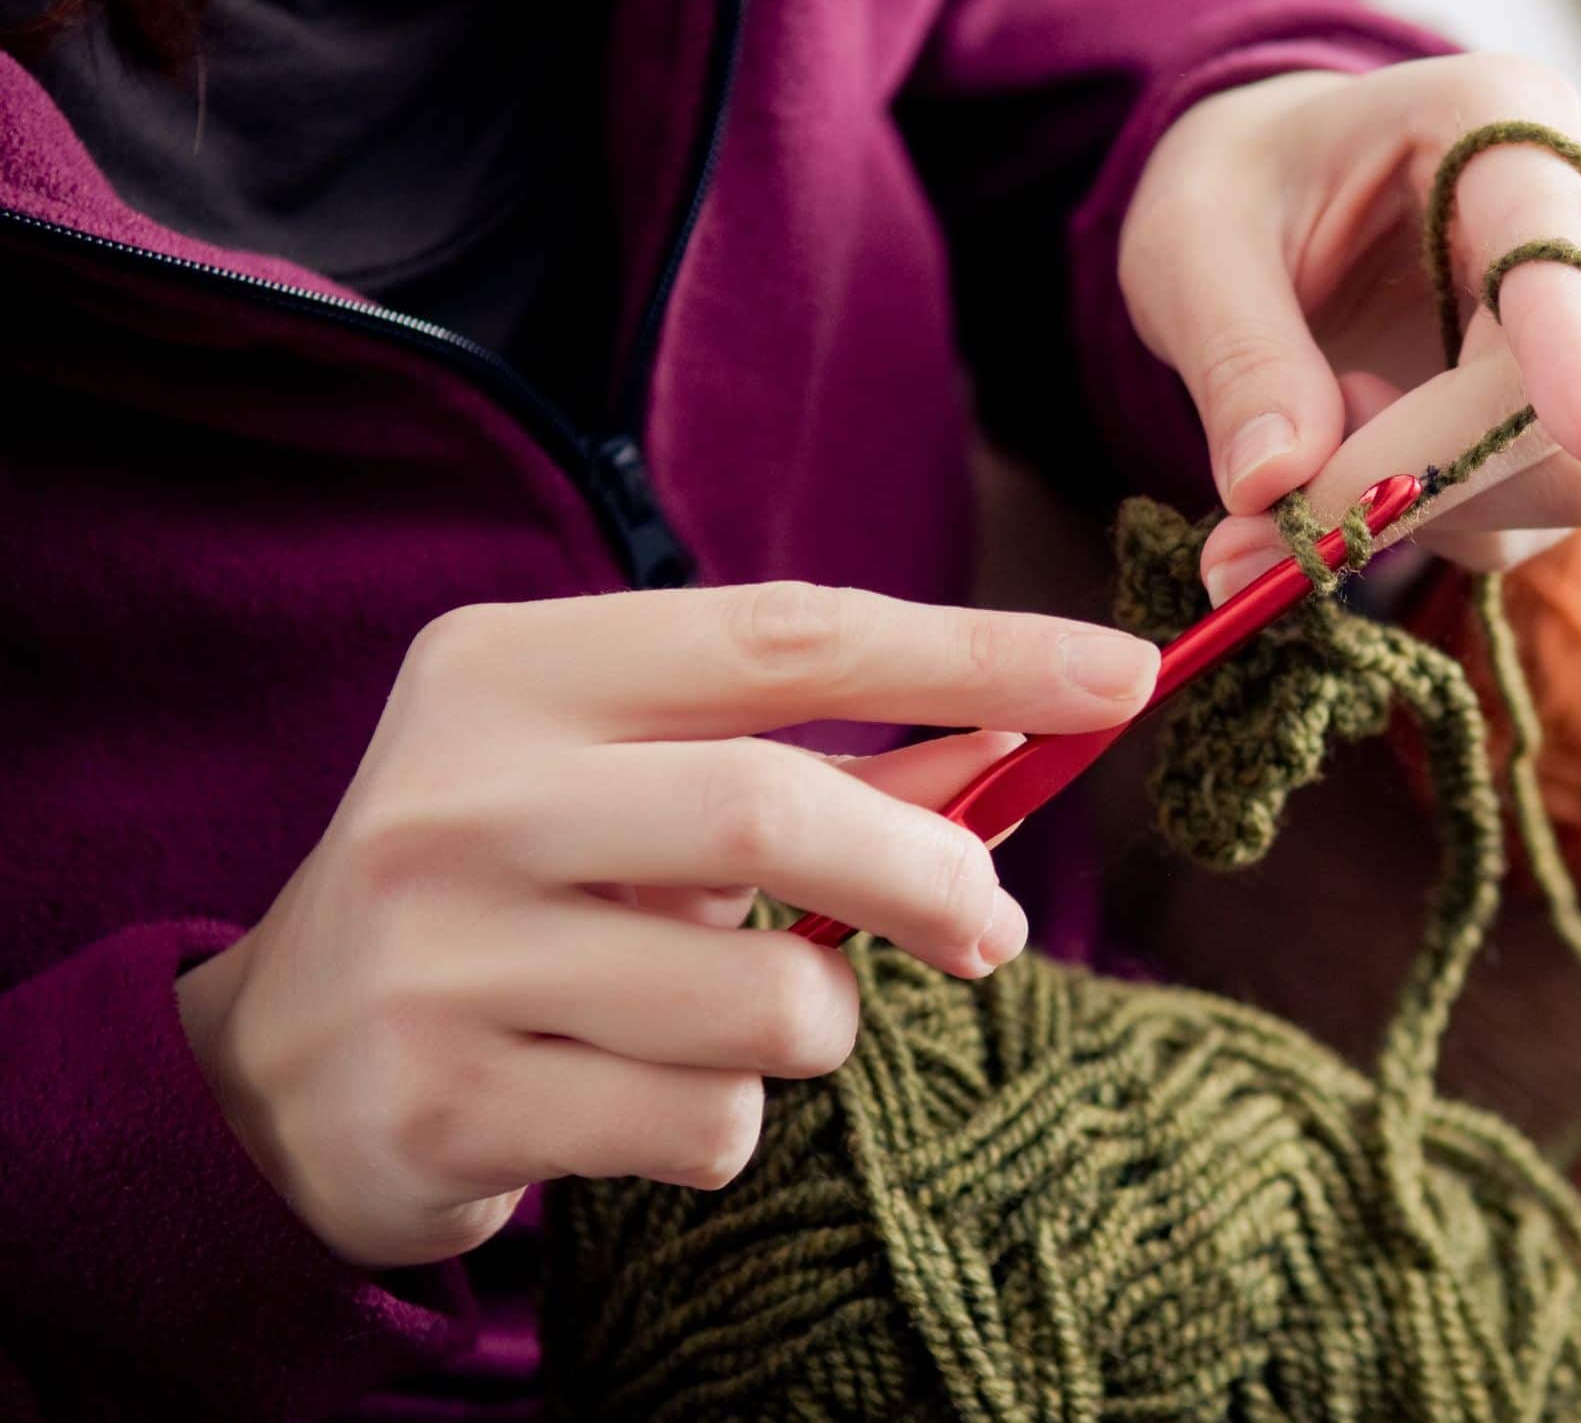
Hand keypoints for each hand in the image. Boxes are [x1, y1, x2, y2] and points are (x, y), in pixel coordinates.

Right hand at [174, 584, 1155, 1268]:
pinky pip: (704, 1128)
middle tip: (995, 929)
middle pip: (778, 808)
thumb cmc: (514, 890)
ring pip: (762, 1000)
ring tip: (731, 1015)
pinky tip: (636, 1097)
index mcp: (514, 669)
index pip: (790, 635)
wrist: (273, 1066)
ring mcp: (440, 952)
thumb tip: (1016, 750)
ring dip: (812, 1022)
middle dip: (931, 873)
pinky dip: (730, 1125)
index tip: (1124, 673)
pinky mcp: (447, 1101)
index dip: (976, 651)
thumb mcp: (633, 786)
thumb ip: (812, 764)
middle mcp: (461, 793)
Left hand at [1117, 54, 1580, 600]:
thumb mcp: (1193, 244)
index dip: (1575, 350)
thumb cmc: (1248, 192)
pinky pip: (1524, 516)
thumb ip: (1237, 357)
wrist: (1286, 199)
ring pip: (1557, 481)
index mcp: (1501, 122)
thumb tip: (1273, 485)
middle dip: (1414, 478)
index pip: (1560, 252)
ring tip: (1295, 451)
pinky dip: (1418, 528)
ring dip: (1407, 511)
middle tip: (1266, 500)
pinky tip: (1347, 468)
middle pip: (1567, 408)